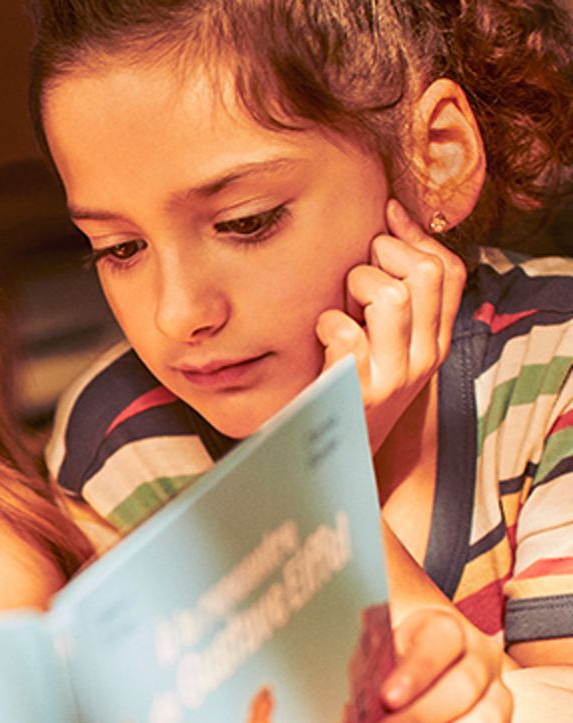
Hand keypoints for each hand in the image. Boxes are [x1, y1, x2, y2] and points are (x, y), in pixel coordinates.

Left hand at [316, 199, 466, 451]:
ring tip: (340, 308)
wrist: (339, 458)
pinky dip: (327, 324)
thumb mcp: (385, 343)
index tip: (386, 215)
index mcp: (434, 341)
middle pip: (426, 273)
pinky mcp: (360, 391)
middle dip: (383, 257)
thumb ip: (392, 298)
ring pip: (391, 296)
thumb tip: (388, 223)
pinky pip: (347, 333)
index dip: (417, 235)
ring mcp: (395, 376)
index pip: (451, 272)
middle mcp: (424, 358)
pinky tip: (321, 335)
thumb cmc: (351, 387)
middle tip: (356, 278)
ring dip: (355, 288)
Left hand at [366, 607, 524, 722]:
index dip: (416, 672)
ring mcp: (497, 696)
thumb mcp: (375, 653)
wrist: (417, 661)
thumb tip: (358, 717)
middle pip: (462, 690)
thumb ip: (372, 674)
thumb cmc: (391, 657)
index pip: (439, 643)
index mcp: (445, 630)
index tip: (387, 698)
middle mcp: (480, 660)